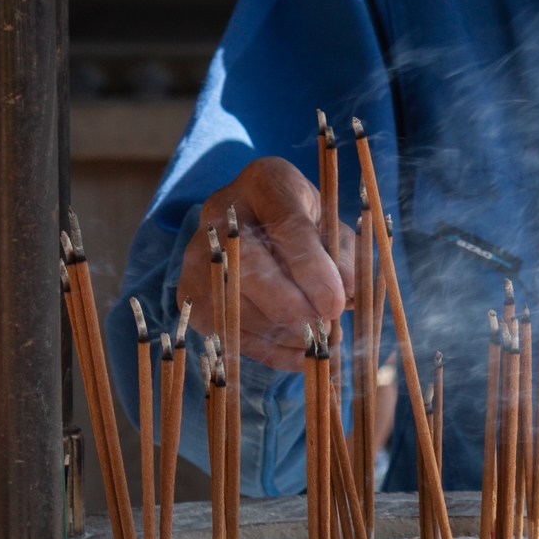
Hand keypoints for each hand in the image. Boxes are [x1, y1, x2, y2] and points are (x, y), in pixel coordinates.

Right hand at [177, 157, 355, 371]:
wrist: (258, 230)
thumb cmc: (306, 229)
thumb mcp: (333, 230)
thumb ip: (343, 257)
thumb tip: (347, 292)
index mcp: (266, 183)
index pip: (286, 225)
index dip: (311, 270)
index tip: (335, 303)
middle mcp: (221, 213)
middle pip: (247, 264)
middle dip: (290, 306)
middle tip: (323, 326)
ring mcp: (197, 254)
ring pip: (234, 303)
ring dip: (282, 332)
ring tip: (317, 339)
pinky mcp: (191, 294)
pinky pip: (227, 331)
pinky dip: (269, 351)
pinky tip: (299, 355)